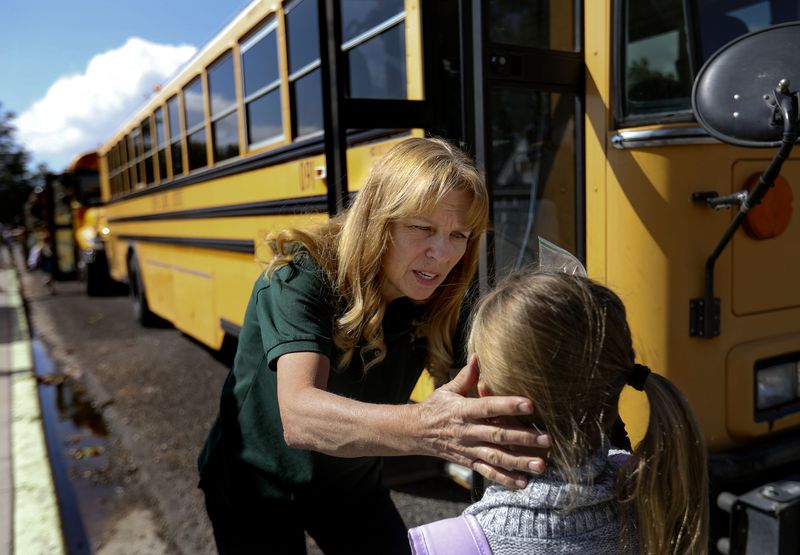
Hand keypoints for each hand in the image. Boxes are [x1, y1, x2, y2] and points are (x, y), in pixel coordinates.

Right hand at [416, 355, 550, 488]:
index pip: (488, 407)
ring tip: (541, 465)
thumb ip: (467, 376)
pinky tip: (524, 483)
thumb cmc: (436, 408)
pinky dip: (506, 479)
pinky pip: (489, 473)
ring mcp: (469, 449)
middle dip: (523, 438)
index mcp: (463, 410)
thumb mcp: (448, 390)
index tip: (530, 404)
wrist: (416, 433)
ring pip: (497, 457)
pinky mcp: (469, 462)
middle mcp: (467, 432)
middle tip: (547, 439)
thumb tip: (478, 355)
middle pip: (498, 435)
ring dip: (520, 462)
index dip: (508, 406)